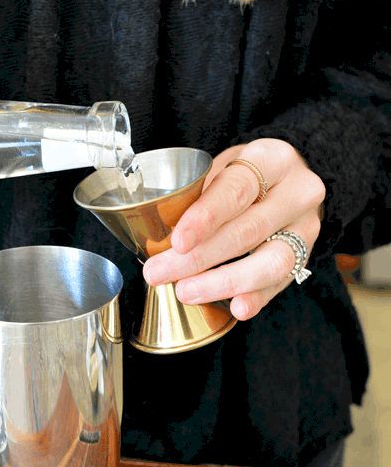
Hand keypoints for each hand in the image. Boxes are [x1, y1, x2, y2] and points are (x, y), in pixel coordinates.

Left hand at [143, 138, 325, 320]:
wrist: (288, 180)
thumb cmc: (245, 174)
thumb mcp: (223, 166)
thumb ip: (198, 193)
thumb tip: (162, 232)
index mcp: (272, 158)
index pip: (237, 189)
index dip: (206, 217)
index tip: (178, 242)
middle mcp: (297, 191)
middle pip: (248, 230)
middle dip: (199, 257)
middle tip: (160, 272)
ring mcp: (306, 226)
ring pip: (271, 261)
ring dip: (224, 282)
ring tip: (187, 292)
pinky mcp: (306, 254)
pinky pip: (282, 281)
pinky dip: (257, 297)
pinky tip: (237, 307)